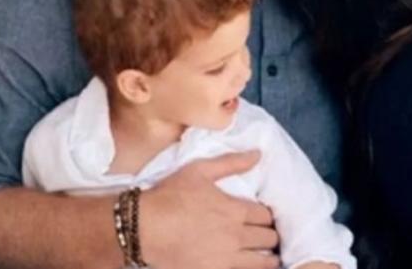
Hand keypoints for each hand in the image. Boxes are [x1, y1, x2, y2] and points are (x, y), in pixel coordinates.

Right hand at [142, 151, 279, 268]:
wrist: (142, 228)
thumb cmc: (170, 196)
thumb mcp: (200, 171)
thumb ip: (231, 163)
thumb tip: (258, 154)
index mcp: (235, 210)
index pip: (267, 215)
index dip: (267, 216)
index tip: (263, 217)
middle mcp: (235, 236)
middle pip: (268, 239)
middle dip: (269, 236)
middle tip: (265, 236)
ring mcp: (225, 259)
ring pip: (263, 263)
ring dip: (268, 259)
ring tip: (267, 258)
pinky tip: (247, 266)